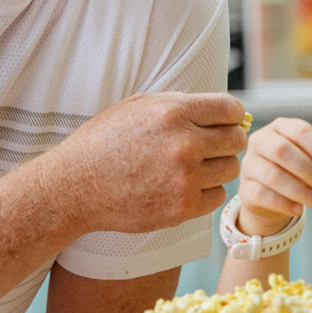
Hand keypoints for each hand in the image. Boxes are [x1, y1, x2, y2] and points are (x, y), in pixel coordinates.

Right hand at [38, 92, 243, 235]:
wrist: (75, 186)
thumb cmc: (105, 143)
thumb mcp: (138, 107)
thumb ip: (180, 104)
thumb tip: (223, 110)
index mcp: (174, 112)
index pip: (231, 109)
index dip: (232, 115)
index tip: (225, 123)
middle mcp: (184, 144)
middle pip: (237, 140)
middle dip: (227, 142)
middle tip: (211, 147)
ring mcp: (184, 178)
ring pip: (230, 170)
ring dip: (217, 168)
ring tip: (193, 168)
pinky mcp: (182, 208)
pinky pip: (217, 197)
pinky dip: (206, 192)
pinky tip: (184, 187)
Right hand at [238, 117, 311, 236]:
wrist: (270, 198)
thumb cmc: (295, 173)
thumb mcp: (309, 165)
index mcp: (280, 127)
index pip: (300, 131)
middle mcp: (261, 141)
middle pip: (283, 151)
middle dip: (309, 171)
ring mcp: (250, 164)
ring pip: (274, 176)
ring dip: (302, 191)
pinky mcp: (245, 187)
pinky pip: (263, 195)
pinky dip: (284, 204)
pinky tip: (299, 210)